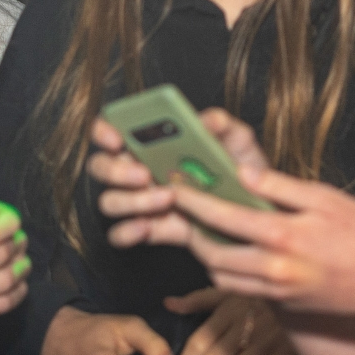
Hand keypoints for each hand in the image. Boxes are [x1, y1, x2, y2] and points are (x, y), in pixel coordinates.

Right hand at [89, 109, 270, 248]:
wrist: (253, 212)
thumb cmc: (240, 168)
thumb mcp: (238, 141)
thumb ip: (223, 126)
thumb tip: (207, 121)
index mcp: (151, 141)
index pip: (111, 130)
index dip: (105, 131)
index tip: (117, 138)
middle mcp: (137, 168)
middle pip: (101, 166)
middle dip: (116, 170)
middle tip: (144, 173)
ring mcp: (140, 200)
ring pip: (110, 201)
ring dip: (132, 200)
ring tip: (167, 198)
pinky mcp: (149, 228)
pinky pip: (120, 233)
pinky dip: (128, 231)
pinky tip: (148, 227)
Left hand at [168, 168, 354, 321]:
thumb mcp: (328, 199)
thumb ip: (282, 188)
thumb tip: (244, 174)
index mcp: (284, 235)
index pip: (223, 216)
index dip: (193, 201)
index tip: (175, 187)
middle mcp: (275, 268)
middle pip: (211, 253)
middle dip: (191, 231)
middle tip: (185, 210)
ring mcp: (279, 290)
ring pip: (222, 275)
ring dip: (206, 253)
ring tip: (205, 228)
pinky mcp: (285, 303)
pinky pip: (241, 289)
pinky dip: (228, 270)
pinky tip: (233, 250)